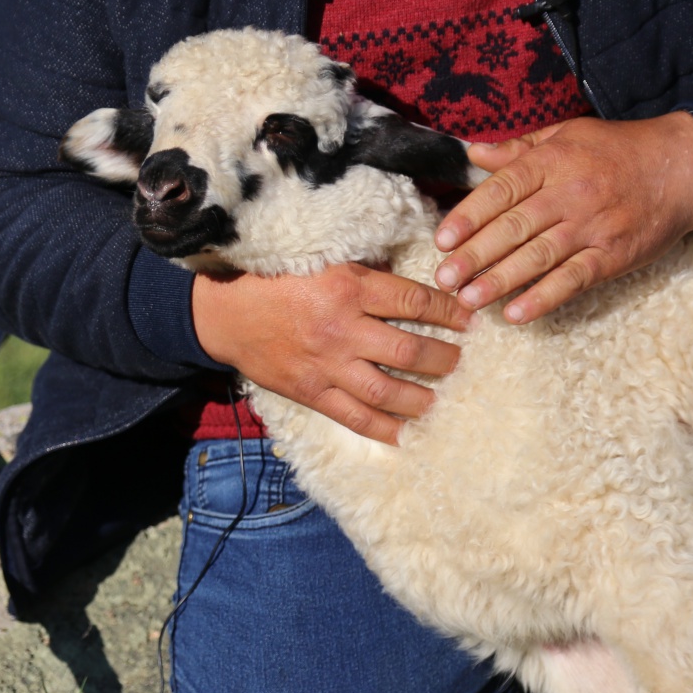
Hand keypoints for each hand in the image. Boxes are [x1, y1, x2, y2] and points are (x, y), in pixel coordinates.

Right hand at [192, 263, 470, 444]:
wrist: (224, 312)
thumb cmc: (274, 278)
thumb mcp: (323, 259)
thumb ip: (365, 271)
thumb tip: (409, 278)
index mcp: (348, 287)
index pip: (413, 300)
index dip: (448, 311)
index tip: (468, 318)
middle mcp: (342, 328)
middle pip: (409, 349)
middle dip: (443, 358)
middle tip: (460, 362)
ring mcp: (327, 364)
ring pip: (387, 389)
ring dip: (422, 397)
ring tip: (440, 399)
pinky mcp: (311, 391)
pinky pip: (354, 416)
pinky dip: (382, 428)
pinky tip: (405, 433)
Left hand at [432, 113, 692, 323]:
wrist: (686, 167)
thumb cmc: (618, 149)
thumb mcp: (567, 134)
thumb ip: (518, 149)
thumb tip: (471, 153)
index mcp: (553, 161)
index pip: (502, 190)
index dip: (469, 216)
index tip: (441, 240)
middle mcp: (570, 193)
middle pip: (514, 227)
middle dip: (474, 255)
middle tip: (443, 279)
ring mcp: (593, 226)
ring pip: (538, 256)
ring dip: (500, 281)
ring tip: (468, 300)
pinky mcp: (613, 255)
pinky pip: (573, 279)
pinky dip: (544, 298)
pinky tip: (516, 314)